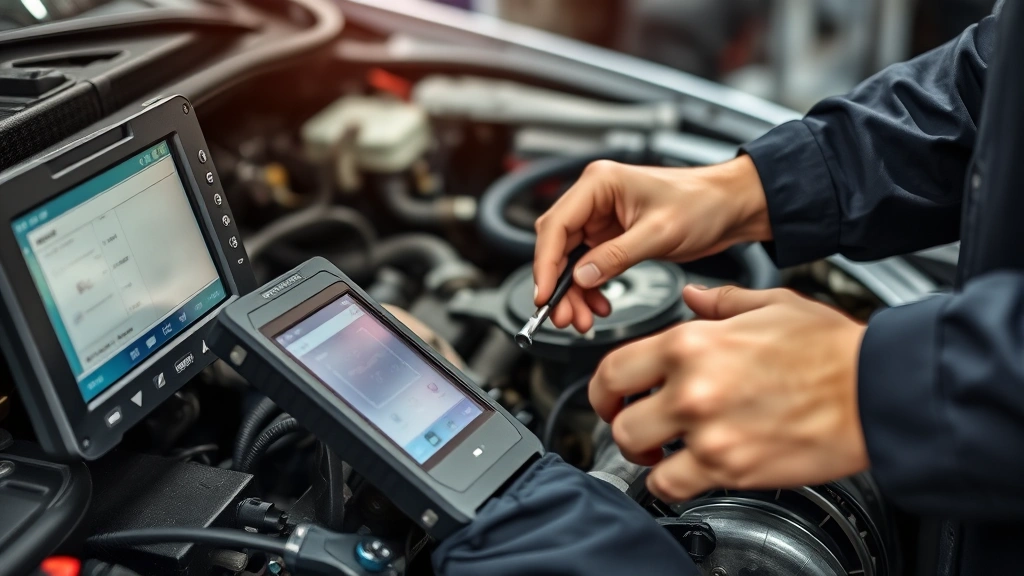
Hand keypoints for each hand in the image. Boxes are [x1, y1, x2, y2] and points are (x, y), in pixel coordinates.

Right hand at [533, 156, 770, 332]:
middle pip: (558, 246)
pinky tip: (601, 306)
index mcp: (599, 183)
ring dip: (573, 293)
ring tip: (583, 320)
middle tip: (563, 317)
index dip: (545, 264)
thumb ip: (616, 256)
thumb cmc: (703, 203)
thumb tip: (581, 277)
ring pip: (571, 261)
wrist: (731, 207)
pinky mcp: (612, 236)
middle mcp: (595, 198)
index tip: (543, 296)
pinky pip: (589, 267)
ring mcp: (602, 218)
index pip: (556, 226)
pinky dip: (591, 289)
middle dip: (559, 285)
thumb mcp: (659, 233)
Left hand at [589, 285, 868, 501]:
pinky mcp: (731, 468)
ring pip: (640, 454)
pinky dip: (672, 482)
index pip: (612, 369)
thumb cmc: (832, 350)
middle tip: (638, 425)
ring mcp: (709, 432)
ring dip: (646, 455)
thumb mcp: (771, 304)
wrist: (878, 390)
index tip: (611, 395)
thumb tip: (693, 296)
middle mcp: (692, 388)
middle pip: (619, 417)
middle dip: (623, 422)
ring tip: (662, 450)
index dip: (603, 388)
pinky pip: (673, 486)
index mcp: (692, 343)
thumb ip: (720, 302)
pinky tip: (686, 470)